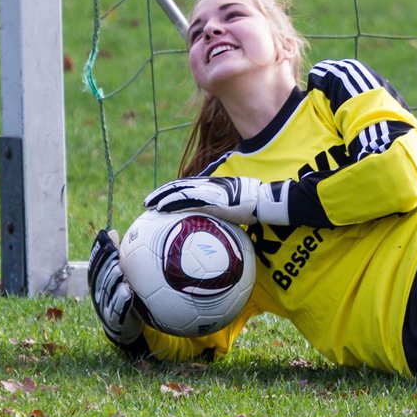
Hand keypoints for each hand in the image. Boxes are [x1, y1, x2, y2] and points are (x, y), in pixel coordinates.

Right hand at [87, 230, 142, 347]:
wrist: (125, 327)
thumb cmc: (122, 296)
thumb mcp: (118, 275)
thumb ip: (115, 256)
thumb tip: (112, 231)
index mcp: (97, 280)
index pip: (96, 263)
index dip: (100, 250)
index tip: (107, 237)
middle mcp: (98, 292)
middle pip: (99, 276)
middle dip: (105, 263)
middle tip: (114, 251)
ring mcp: (104, 307)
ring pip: (106, 292)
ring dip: (112, 280)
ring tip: (120, 269)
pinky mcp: (114, 320)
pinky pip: (117, 309)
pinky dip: (121, 300)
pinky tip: (128, 291)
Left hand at [143, 176, 290, 224]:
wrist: (267, 202)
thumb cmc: (259, 206)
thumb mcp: (243, 207)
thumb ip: (232, 214)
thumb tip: (228, 230)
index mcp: (217, 186)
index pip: (192, 186)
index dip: (177, 190)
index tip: (165, 197)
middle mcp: (211, 186)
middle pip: (181, 186)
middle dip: (164, 192)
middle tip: (150, 201)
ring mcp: (210, 192)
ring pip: (180, 191)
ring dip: (162, 197)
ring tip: (149, 204)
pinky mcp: (211, 200)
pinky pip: (186, 201)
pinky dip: (172, 203)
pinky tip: (160, 208)